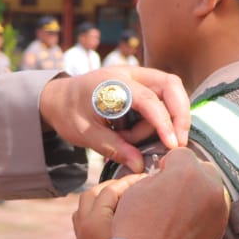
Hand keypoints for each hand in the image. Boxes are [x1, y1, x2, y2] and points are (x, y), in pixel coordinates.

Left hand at [38, 66, 189, 173]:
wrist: (58, 97)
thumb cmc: (69, 114)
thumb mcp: (85, 135)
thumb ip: (113, 148)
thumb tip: (139, 165)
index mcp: (113, 83)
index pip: (149, 100)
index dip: (164, 123)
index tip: (172, 145)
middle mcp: (130, 73)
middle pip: (171, 85)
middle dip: (180, 114)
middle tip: (178, 143)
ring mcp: (137, 75)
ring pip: (170, 91)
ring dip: (163, 119)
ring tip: (132, 140)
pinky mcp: (141, 84)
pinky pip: (161, 97)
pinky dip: (160, 117)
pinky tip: (137, 133)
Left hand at [72, 173, 144, 238]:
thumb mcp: (139, 231)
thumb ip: (138, 207)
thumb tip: (144, 188)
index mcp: (95, 223)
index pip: (110, 190)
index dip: (128, 181)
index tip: (143, 178)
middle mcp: (84, 229)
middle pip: (92, 195)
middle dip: (112, 186)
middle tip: (132, 185)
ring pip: (84, 207)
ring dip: (101, 199)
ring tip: (122, 199)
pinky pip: (84, 221)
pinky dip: (96, 213)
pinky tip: (113, 216)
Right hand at [111, 148, 229, 238]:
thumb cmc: (133, 229)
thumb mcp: (136, 189)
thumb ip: (158, 177)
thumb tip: (167, 177)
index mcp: (187, 172)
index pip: (181, 153)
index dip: (167, 163)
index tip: (159, 174)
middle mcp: (210, 188)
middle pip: (203, 169)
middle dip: (188, 176)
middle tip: (169, 191)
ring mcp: (219, 211)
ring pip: (212, 190)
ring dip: (197, 194)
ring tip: (176, 211)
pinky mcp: (220, 231)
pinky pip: (214, 212)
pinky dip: (202, 214)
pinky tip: (183, 225)